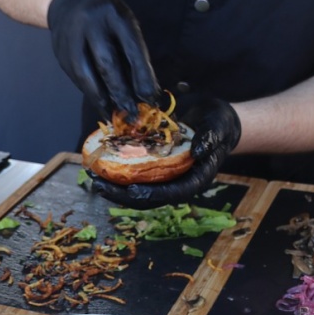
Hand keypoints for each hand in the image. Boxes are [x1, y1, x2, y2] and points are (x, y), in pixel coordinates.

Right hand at [47, 0, 159, 118]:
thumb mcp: (124, 23)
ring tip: (115, 114)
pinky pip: (76, 77)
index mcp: (115, 15)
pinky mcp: (61, 52)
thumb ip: (133, 51)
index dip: (141, 75)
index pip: (131, 48)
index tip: (150, 96)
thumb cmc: (107, 17)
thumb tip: (145, 89)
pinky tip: (101, 103)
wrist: (69, 0)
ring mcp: (72, 38)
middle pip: (107, 62)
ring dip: (102, 98)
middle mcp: (91, 24)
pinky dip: (90, 92)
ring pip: (86, 74)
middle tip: (134, 112)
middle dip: (121, 90)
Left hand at [90, 96, 241, 206]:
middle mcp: (178, 180)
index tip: (132, 191)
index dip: (153, 195)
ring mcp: (166, 173)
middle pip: (150, 197)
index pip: (174, 194)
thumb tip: (199, 153)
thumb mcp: (219, 126)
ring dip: (115, 186)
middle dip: (123, 195)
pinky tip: (102, 160)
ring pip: (139, 187)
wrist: (215, 117)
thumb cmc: (220, 123)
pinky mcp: (156, 163)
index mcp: (196, 178)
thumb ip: (211, 138)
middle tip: (99, 185)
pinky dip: (118, 168)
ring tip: (93, 176)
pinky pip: (136, 171)